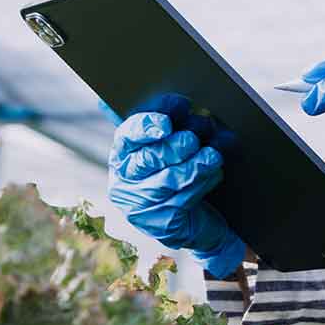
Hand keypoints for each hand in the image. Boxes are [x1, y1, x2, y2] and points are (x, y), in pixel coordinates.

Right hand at [107, 94, 245, 276]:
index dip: (146, 127)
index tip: (166, 122)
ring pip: (170, 179)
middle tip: (195, 136)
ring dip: (194, 164)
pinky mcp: (164, 226)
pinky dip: (203, 183)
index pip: (126, 137)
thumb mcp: (164, 150)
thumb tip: (109, 98)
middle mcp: (125, 184)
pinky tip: (215, 172)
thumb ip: (148, 125)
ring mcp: (142, 209)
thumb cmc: (179, 178)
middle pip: (149, 159)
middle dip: (175, 146)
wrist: (198, 225)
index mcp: (121, 158)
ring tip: (212, 154)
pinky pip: (185, 199)